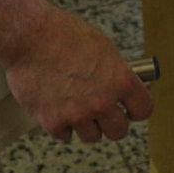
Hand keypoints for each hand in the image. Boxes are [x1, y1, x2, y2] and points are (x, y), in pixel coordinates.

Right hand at [3, 6, 153, 142]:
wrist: (30, 38)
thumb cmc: (64, 35)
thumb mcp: (103, 48)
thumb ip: (115, 73)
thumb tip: (122, 87)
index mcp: (120, 80)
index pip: (143, 109)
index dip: (136, 110)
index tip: (130, 110)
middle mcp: (102, 101)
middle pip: (119, 132)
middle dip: (113, 124)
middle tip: (104, 115)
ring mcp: (78, 114)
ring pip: (92, 137)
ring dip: (87, 126)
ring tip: (78, 109)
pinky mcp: (53, 122)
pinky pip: (64, 135)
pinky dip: (61, 125)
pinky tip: (58, 107)